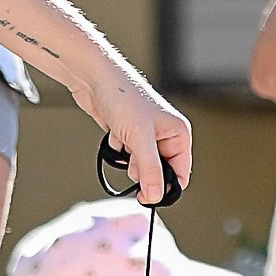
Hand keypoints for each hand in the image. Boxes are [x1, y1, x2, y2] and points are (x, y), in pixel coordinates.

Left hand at [87, 61, 191, 205]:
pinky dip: (118, 150)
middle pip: (158, 172)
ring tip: (123, 139)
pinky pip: (126, 156)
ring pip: (140, 166)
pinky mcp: (129, 135)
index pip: (180, 174)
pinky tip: (115, 133)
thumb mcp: (140, 139)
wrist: (95, 79)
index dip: (165, 188)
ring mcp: (146, 135)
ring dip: (128, 159)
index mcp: (179, 134)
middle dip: (142, 169)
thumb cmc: (123, 98)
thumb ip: (150, 170)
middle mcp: (166, 135)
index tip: (146, 196)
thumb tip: (157, 196)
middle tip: (133, 155)